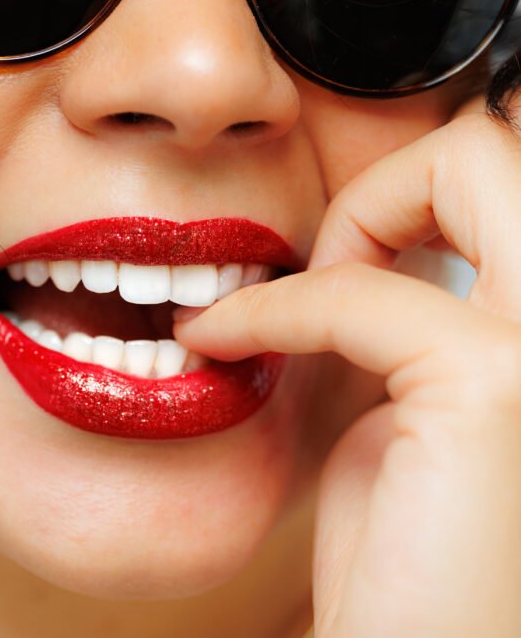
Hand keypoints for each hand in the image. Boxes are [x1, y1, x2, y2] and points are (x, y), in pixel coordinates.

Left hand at [173, 109, 520, 637]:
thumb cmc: (405, 562)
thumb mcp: (408, 407)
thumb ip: (402, 317)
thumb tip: (355, 244)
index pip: (504, 177)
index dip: (412, 200)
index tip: (336, 268)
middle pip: (501, 148)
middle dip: (398, 180)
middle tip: (329, 258)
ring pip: (467, 164)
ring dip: (354, 217)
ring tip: (290, 301)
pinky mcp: (495, 386)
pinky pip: (357, 289)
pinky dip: (273, 307)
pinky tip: (219, 343)